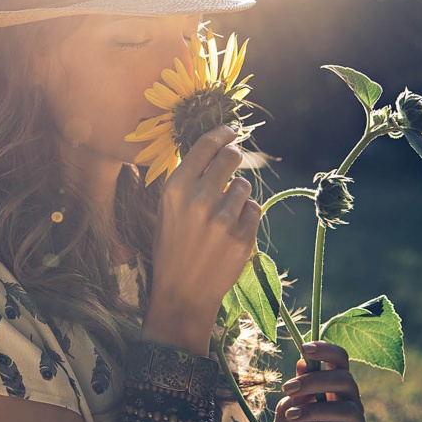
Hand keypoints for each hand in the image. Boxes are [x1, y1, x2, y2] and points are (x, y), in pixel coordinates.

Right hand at [143, 124, 261, 352]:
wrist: (182, 293)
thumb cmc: (172, 246)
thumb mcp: (167, 208)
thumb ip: (188, 179)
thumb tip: (214, 146)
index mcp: (176, 189)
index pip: (206, 145)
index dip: (222, 133)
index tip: (231, 129)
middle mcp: (199, 200)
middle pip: (232, 158)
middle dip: (234, 158)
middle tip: (231, 164)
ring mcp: (223, 220)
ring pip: (245, 186)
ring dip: (238, 195)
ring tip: (222, 215)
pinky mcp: (243, 237)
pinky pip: (254, 209)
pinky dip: (246, 216)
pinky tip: (231, 231)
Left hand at [272, 341, 368, 421]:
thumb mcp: (290, 411)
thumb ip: (298, 391)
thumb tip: (304, 362)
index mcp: (335, 388)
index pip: (341, 360)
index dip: (327, 350)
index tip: (304, 347)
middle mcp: (350, 402)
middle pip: (346, 380)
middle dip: (316, 381)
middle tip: (287, 388)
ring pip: (348, 408)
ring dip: (316, 409)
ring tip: (290, 416)